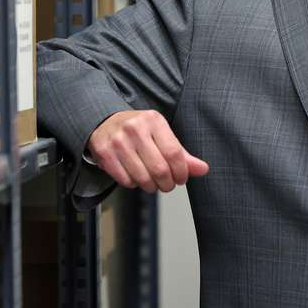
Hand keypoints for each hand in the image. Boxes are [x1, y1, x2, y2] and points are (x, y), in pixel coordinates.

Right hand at [86, 110, 208, 192]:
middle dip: (167, 183)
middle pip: (160, 169)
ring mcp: (118, 141)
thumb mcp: (161, 135)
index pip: (174, 153)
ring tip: (151, 182)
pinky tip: (134, 176)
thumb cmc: (138, 130)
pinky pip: (126, 180)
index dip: (181, 172)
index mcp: (153, 120)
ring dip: (151, 187)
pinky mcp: (105, 153)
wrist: (104, 122)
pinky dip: (134, 184)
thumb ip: (182, 154)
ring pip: (143, 178)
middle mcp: (135, 128)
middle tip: (166, 185)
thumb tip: (203, 169)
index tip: (181, 178)